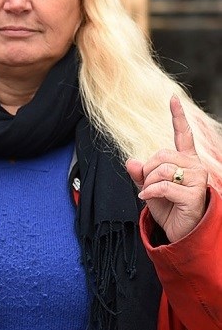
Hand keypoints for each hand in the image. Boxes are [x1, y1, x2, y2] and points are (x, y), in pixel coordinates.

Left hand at [125, 96, 208, 241]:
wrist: (181, 232)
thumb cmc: (168, 208)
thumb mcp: (149, 187)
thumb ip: (140, 173)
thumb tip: (131, 160)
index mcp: (186, 160)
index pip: (182, 134)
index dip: (177, 116)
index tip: (172, 98)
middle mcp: (195, 166)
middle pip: (161, 155)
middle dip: (147, 170)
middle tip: (148, 185)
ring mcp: (198, 180)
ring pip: (162, 170)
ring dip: (149, 183)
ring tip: (151, 193)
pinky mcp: (195, 194)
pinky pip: (163, 186)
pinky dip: (150, 192)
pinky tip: (146, 198)